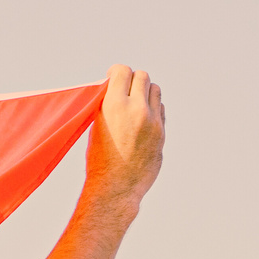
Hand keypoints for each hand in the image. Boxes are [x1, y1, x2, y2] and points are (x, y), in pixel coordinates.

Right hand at [83, 64, 164, 212]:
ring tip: (135, 103)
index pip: (123, 71)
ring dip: (145, 92)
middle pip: (142, 76)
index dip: (116, 72)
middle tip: (124, 89)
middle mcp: (136, 109)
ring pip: (155, 90)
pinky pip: (160, 109)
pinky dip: (152, 108)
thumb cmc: (99, 159)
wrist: (116, 187)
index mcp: (114, 105)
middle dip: (132, 80)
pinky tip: (142, 119)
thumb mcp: (96, 126)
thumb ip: (109, 104)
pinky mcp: (162, 132)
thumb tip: (116, 87)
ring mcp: (152, 121)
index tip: (112, 77)